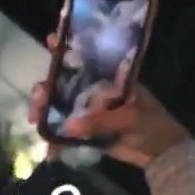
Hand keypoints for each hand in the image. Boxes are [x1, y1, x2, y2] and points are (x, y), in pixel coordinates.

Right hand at [29, 35, 189, 167]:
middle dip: (47, 87)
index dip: (68, 47)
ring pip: (61, 107)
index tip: (51, 40)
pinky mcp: (88, 132)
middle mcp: (96, 90)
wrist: (159, 153)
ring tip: (35, 118)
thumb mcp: (130, 117)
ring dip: (46, 111)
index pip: (87, 57)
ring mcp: (90, 112)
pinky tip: (47, 145)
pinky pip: (67, 133)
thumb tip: (69, 127)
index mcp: (109, 78)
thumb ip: (101, 121)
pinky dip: (56, 138)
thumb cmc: (151, 124)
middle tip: (38, 96)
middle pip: (65, 83)